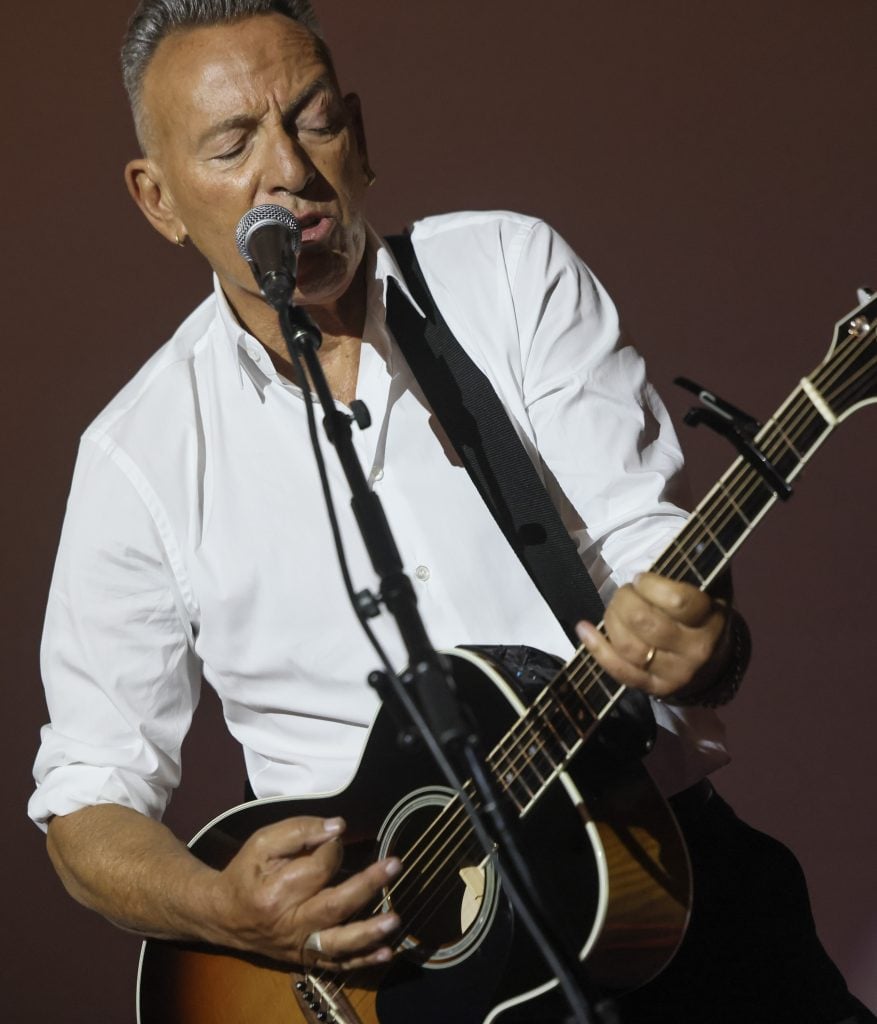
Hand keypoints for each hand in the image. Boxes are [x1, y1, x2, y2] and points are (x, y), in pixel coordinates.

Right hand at [204, 815, 400, 969]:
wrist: (223, 915)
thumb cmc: (246, 873)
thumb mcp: (262, 842)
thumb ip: (299, 830)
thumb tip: (338, 827)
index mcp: (276, 893)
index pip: (319, 868)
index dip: (332, 848)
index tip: (334, 836)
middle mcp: (289, 924)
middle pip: (335, 905)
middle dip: (368, 884)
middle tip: (394, 864)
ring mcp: (299, 946)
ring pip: (339, 943)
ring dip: (370, 932)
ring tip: (396, 920)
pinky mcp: (306, 958)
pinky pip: (337, 963)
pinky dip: (363, 961)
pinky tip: (387, 952)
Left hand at [575, 572, 730, 700]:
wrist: (712, 661)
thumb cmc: (704, 614)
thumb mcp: (711, 586)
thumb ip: (695, 564)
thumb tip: (672, 537)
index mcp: (711, 621)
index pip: (678, 602)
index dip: (651, 585)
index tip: (640, 578)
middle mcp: (694, 652)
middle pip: (647, 624)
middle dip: (625, 601)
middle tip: (624, 591)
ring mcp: (673, 674)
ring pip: (631, 648)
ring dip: (611, 620)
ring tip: (612, 607)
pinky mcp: (652, 688)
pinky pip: (619, 671)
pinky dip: (596, 649)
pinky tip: (583, 628)